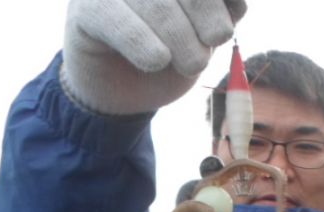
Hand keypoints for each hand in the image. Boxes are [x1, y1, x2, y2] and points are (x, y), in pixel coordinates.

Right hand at [62, 0, 246, 114]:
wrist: (122, 91)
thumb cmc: (169, 55)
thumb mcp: (203, 31)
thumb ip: (223, 9)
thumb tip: (239, 3)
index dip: (220, 2)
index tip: (225, 27)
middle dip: (207, 13)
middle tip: (214, 43)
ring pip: (157, 5)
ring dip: (182, 40)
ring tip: (191, 64)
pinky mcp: (84, 10)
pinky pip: (117, 20)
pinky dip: (142, 44)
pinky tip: (156, 61)